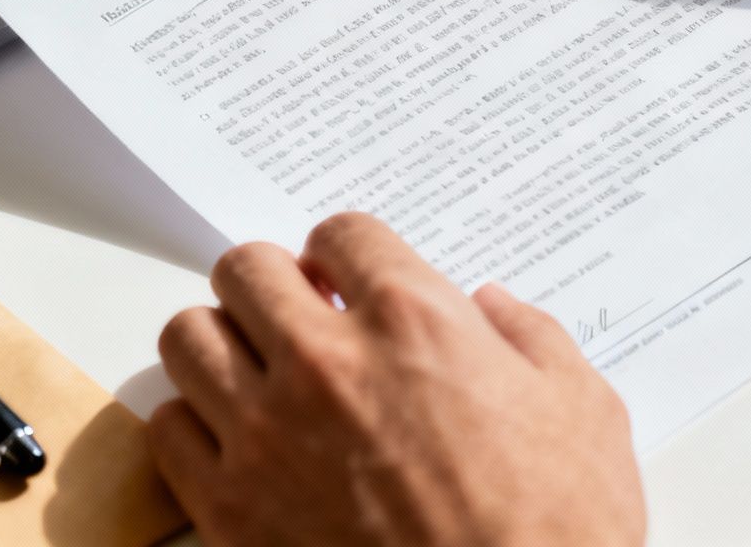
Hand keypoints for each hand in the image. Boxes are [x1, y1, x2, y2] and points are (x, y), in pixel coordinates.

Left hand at [147, 212, 645, 546]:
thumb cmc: (557, 531)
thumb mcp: (583, 410)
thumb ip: (531, 339)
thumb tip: (492, 308)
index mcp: (415, 321)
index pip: (341, 233)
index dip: (347, 255)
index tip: (349, 281)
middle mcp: (328, 363)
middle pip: (246, 268)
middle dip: (275, 285)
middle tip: (300, 318)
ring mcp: (268, 436)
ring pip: (188, 337)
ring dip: (223, 345)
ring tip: (258, 374)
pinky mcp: (231, 510)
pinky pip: (166, 431)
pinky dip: (194, 428)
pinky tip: (236, 444)